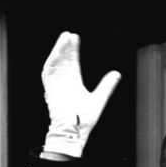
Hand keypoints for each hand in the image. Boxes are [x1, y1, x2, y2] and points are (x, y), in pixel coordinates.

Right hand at [40, 32, 120, 158]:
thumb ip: (107, 86)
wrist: (75, 132)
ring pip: (55, 64)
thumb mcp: (99, 98)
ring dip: (58, 51)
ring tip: (64, 38)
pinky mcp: (50, 91)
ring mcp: (56, 86)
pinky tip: (56, 52)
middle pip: (63, 61)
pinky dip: (51, 62)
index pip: (72, 63)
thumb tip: (117, 73)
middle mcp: (63, 83)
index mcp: (73, 84)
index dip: (73, 51)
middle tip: (69, 34)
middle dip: (66, 47)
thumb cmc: (84, 120)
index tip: (75, 38)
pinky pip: (48, 73)